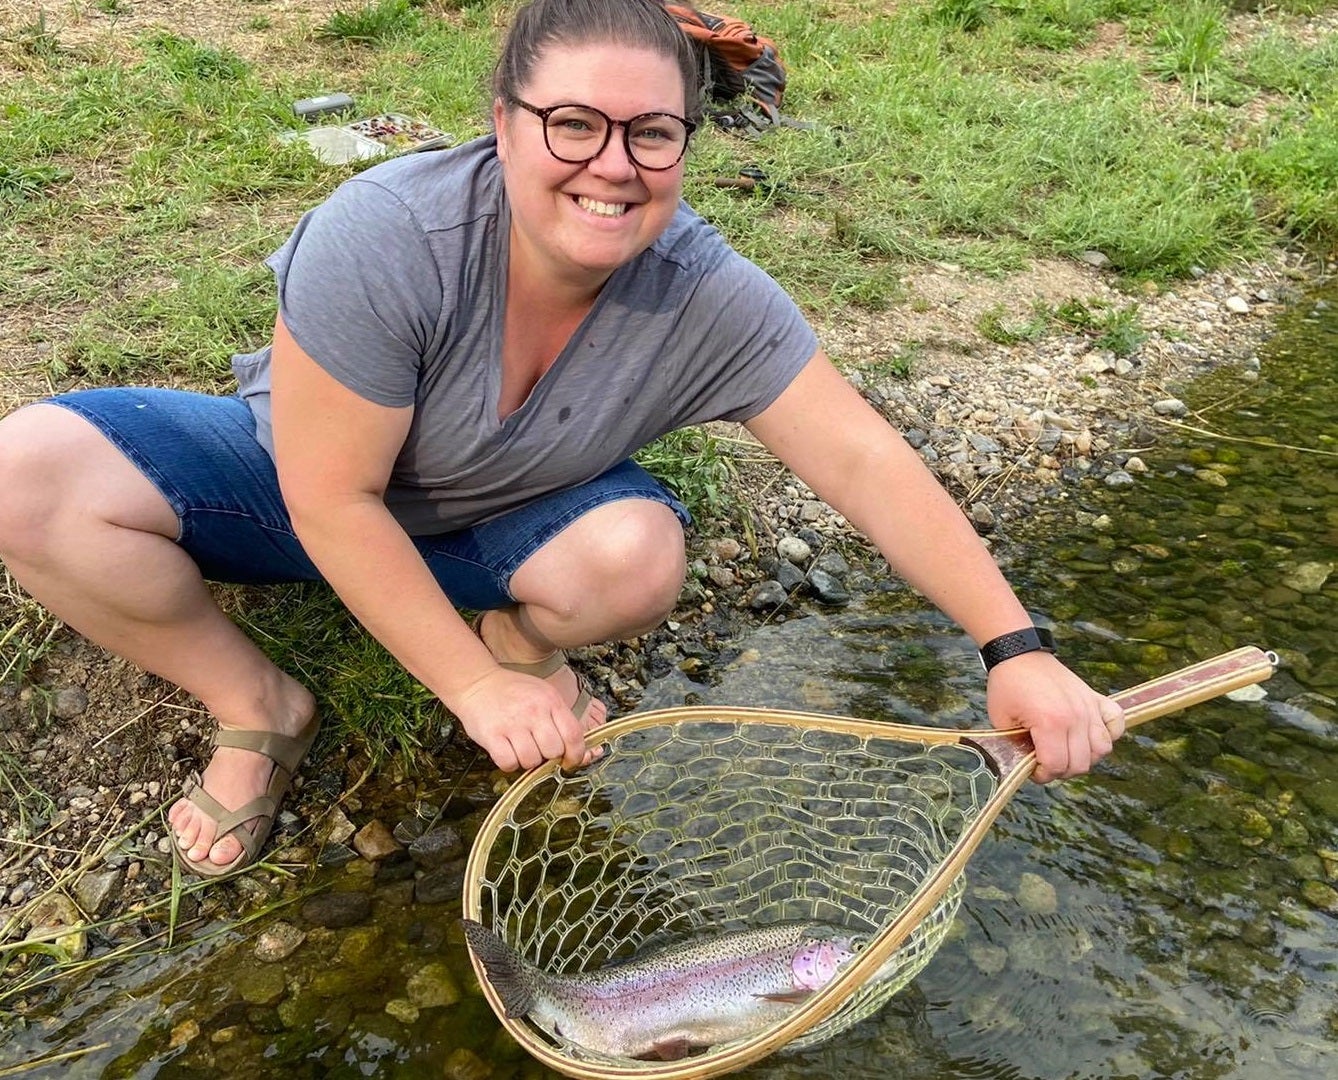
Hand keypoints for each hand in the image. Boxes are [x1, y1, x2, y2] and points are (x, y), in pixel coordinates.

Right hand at [449, 666, 602, 772]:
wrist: (477, 683)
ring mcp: (512, 723)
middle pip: (554, 751)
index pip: (574, 735)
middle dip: (548, 757)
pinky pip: (508, 763)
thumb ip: (561, 719)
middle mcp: (534, 711)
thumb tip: (581, 751)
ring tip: (520, 748)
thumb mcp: (544, 695)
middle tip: (539, 750)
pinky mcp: (492, 735)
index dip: (576, 755)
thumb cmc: (514, 692)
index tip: (569, 761)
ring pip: (531, 761)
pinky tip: (507, 751)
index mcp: (551, 701)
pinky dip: (509, 763)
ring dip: (527, 761)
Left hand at [985, 651, 1124, 782]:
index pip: (1056, 766)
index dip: (1042, 775)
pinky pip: (1116, 723)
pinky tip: (1088, 734)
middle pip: (1080, 763)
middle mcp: (1075, 716)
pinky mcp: (1096, 698)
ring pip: (1101, 749)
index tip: (1033, 769)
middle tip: (1046, 761)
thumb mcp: (1002, 719)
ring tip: (1065, 750)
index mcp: (1049, 722)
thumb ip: (1017, 746)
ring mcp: (1088, 707)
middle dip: (1061, 769)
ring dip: (1084, 756)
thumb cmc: (1008, 685)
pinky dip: (1109, 734)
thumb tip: (1031, 765)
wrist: (1019, 654)